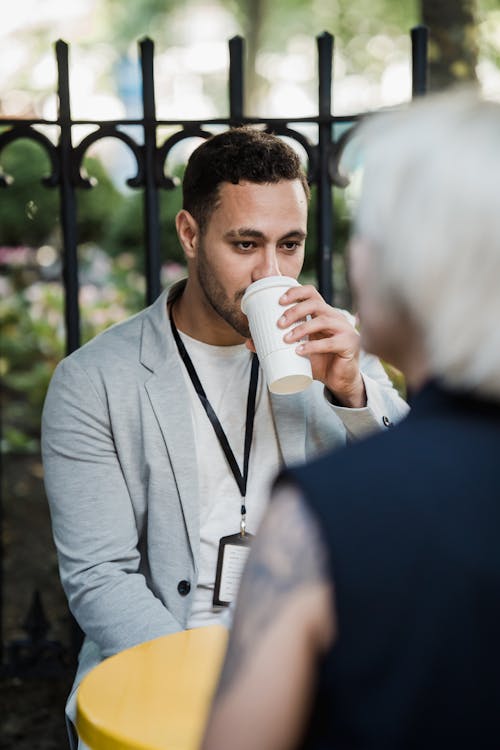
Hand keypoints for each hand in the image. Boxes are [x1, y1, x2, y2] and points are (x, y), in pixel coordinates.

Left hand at [275, 284, 365, 406]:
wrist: (340, 380)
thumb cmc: (319, 361)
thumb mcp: (296, 351)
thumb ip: (276, 345)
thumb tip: (249, 342)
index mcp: (323, 313)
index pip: (311, 293)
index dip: (295, 292)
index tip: (279, 301)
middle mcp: (334, 317)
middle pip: (315, 303)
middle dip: (295, 310)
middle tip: (279, 323)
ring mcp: (344, 329)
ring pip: (322, 320)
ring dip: (301, 328)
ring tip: (286, 339)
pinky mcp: (349, 344)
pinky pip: (331, 342)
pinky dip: (313, 347)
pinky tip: (300, 351)